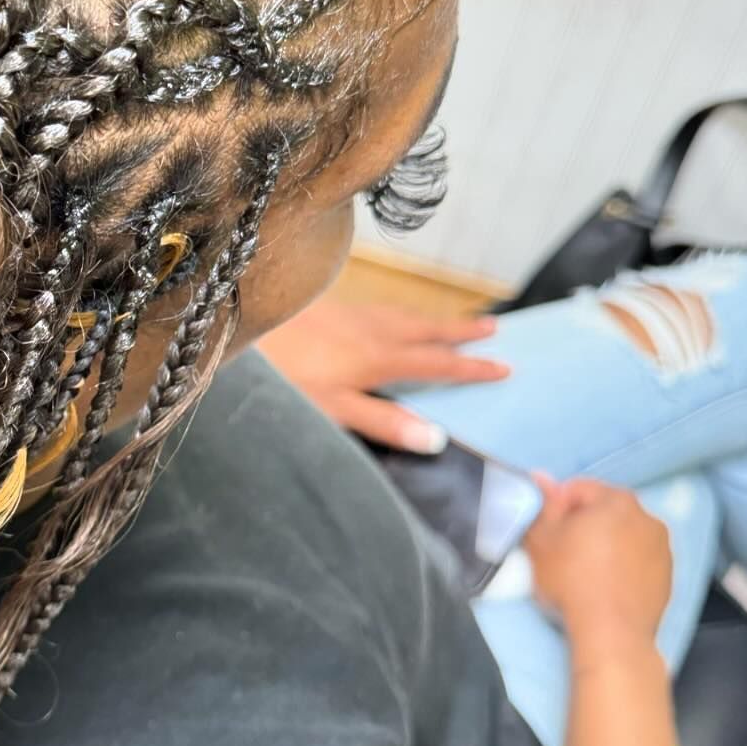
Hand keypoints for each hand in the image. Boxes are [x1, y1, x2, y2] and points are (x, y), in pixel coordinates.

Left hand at [257, 298, 508, 451]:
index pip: (437, 364)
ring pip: (403, 316)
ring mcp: (349, 315)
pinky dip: (400, 314)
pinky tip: (388, 317)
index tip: (504, 367)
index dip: (471, 368)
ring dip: (432, 320)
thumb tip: (436, 438)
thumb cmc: (284, 376)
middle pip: (426, 330)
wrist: (242, 327)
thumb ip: (384, 422)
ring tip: (451, 323)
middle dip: (460, 332)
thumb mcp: (335, 409)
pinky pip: (380, 309)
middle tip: (493, 329)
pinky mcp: (327, 307)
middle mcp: (371, 331)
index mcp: (379, 359)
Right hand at [525, 477, 672, 666]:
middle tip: (563, 553)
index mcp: (616, 500)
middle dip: (583, 525)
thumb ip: (542, 504)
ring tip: (586, 573)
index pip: (578, 488)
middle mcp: (646, 516)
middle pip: (604, 511)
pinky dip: (624, 566)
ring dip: (606, 545)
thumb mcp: (542, 540)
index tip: (547, 534)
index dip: (556, 509)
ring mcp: (662, 547)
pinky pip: (639, 560)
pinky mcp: (668, 576)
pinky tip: (607, 587)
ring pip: (624, 536)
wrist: (612, 632)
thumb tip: (541, 476)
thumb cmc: (571, 579)